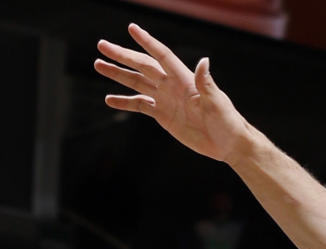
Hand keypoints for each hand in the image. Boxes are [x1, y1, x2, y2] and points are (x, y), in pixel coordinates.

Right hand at [95, 24, 249, 162]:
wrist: (226, 143)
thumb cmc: (226, 120)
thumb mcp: (216, 102)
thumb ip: (206, 83)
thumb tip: (203, 61)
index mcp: (184, 79)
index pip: (161, 55)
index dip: (147, 42)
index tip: (132, 28)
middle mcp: (171, 85)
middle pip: (142, 65)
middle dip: (122, 55)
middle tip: (102, 45)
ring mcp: (165, 99)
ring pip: (136, 82)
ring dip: (118, 74)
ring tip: (99, 65)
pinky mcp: (162, 115)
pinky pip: (139, 105)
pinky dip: (124, 101)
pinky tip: (110, 99)